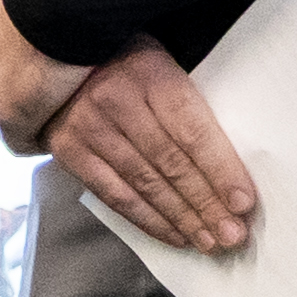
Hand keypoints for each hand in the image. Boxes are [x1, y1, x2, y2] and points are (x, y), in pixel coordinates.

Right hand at [41, 45, 261, 257]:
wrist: (53, 55)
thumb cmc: (127, 62)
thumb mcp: (163, 62)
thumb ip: (190, 103)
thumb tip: (232, 162)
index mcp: (149, 74)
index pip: (191, 130)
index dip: (220, 168)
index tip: (243, 202)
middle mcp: (115, 102)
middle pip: (169, 162)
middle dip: (205, 203)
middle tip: (233, 235)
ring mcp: (88, 128)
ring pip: (143, 182)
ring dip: (181, 217)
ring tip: (210, 242)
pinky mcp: (69, 151)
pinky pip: (112, 193)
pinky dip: (146, 219)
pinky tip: (174, 235)